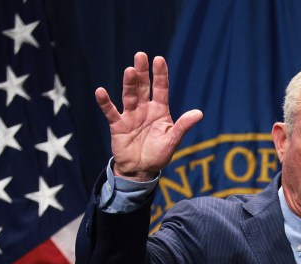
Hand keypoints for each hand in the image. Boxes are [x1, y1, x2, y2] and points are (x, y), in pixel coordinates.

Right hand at [94, 52, 202, 179]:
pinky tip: (101, 91)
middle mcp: (144, 109)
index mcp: (160, 111)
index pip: (161, 89)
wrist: (141, 170)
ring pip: (129, 95)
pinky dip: (105, 103)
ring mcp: (130, 115)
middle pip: (143, 87)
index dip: (160, 75)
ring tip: (130, 70)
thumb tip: (199, 113)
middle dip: (143, 72)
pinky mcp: (118, 125)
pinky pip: (111, 112)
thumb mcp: (173, 140)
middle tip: (140, 55)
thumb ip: (183, 126)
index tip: (159, 59)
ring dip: (129, 83)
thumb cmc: (158, 154)